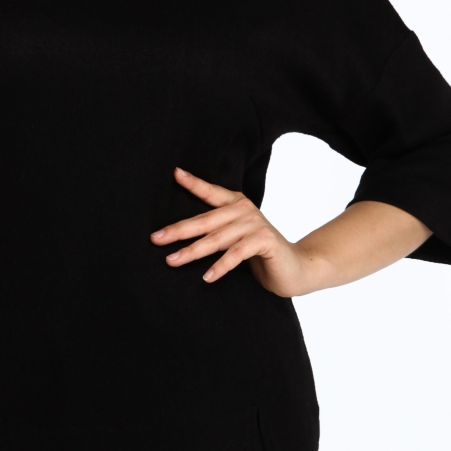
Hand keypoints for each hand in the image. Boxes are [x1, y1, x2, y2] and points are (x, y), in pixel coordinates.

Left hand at [150, 166, 308, 296]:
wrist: (295, 268)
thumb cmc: (260, 254)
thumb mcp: (235, 238)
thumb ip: (216, 232)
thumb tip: (178, 236)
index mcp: (236, 204)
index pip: (210, 192)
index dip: (193, 183)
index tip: (175, 173)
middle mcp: (244, 210)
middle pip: (205, 220)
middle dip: (178, 230)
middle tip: (155, 238)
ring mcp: (255, 224)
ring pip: (216, 238)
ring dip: (192, 251)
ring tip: (172, 261)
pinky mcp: (264, 240)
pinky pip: (236, 254)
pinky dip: (220, 266)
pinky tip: (207, 277)